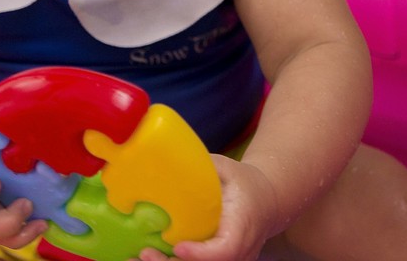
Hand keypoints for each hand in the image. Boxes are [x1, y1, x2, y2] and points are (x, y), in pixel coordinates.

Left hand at [141, 155, 279, 260]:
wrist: (266, 201)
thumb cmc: (243, 182)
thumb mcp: (225, 168)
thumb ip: (201, 166)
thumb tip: (165, 156)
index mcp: (242, 224)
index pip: (227, 248)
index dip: (202, 254)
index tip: (178, 247)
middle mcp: (241, 250)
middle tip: (145, 254)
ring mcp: (234, 260)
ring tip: (140, 259)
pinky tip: (151, 258)